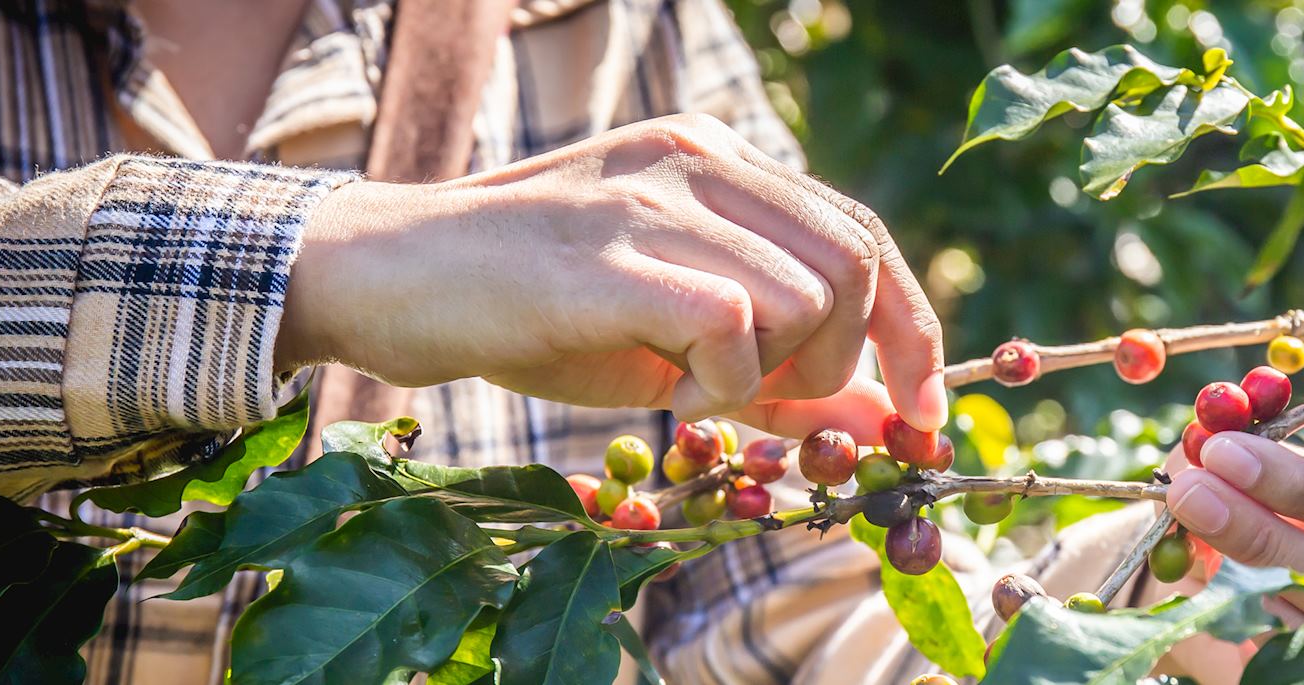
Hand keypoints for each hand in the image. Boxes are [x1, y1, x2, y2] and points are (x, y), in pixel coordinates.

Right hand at [278, 113, 946, 436]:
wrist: (381, 278)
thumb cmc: (523, 310)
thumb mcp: (665, 334)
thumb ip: (771, 361)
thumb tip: (875, 417)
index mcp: (716, 161)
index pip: (861, 231)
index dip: (910, 326)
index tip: (922, 406)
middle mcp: (698, 159)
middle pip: (858, 259)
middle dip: (852, 359)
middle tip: (780, 404)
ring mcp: (654, 200)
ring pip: (808, 293)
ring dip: (777, 376)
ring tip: (696, 388)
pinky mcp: (612, 254)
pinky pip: (733, 325)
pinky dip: (723, 385)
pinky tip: (667, 390)